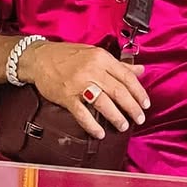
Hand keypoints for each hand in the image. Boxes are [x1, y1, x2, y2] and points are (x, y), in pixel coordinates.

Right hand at [19, 42, 149, 139]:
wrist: (40, 57)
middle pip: (118, 90)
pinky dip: (92, 125)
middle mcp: (92, 69)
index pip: (126, 75)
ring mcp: (79, 83)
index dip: (138, 91)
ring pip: (103, 103)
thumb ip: (118, 64)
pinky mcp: (66, 96)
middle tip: (140, 118)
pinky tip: (99, 133)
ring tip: (123, 126)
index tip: (146, 104)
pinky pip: (82, 113)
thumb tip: (140, 69)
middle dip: (132, 107)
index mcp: (101, 58)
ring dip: (116, 117)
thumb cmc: (69, 55)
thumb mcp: (95, 54)